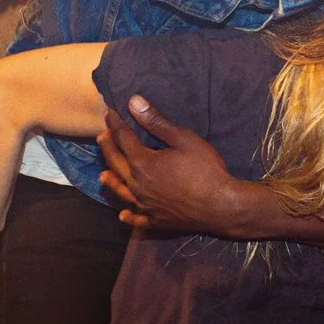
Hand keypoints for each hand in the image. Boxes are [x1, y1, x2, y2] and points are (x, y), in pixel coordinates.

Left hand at [97, 96, 252, 234]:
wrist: (221, 206)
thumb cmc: (206, 169)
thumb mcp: (183, 139)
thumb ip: (156, 122)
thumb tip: (133, 102)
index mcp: (142, 163)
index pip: (123, 138)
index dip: (116, 124)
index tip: (109, 113)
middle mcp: (138, 185)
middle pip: (116, 163)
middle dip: (108, 148)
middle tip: (102, 136)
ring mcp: (146, 205)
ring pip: (121, 191)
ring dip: (111, 181)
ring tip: (103, 174)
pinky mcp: (156, 220)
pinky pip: (137, 219)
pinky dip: (128, 216)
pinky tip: (124, 214)